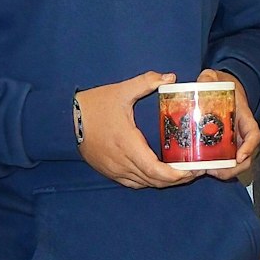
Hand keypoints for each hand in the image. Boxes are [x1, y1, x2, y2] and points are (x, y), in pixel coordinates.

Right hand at [74, 73, 196, 189]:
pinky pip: (132, 183)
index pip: (155, 170)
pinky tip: (158, 174)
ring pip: (143, 183)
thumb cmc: (93, 105)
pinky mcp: (107, 171)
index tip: (193, 171)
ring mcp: (113, 169)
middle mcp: (121, 162)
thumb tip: (170, 77)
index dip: (176, 175)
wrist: (64, 119)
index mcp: (127, 144)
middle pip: (153, 181)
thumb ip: (146, 82)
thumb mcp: (121, 91)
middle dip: (176, 179)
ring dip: (163, 182)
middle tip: (195, 172)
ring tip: (181, 173)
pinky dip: (147, 181)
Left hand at [197, 68, 259, 181]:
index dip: (249, 147)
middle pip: (247, 155)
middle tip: (216, 172)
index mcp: (244, 116)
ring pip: (238, 162)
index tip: (240, 157)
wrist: (225, 87)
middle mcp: (242, 131)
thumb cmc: (222, 84)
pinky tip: (206, 170)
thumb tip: (204, 81)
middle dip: (235, 168)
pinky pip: (227, 159)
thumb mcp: (215, 77)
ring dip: (227, 171)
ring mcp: (236, 139)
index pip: (253, 135)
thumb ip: (209, 77)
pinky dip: (220, 168)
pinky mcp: (226, 144)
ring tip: (210, 173)